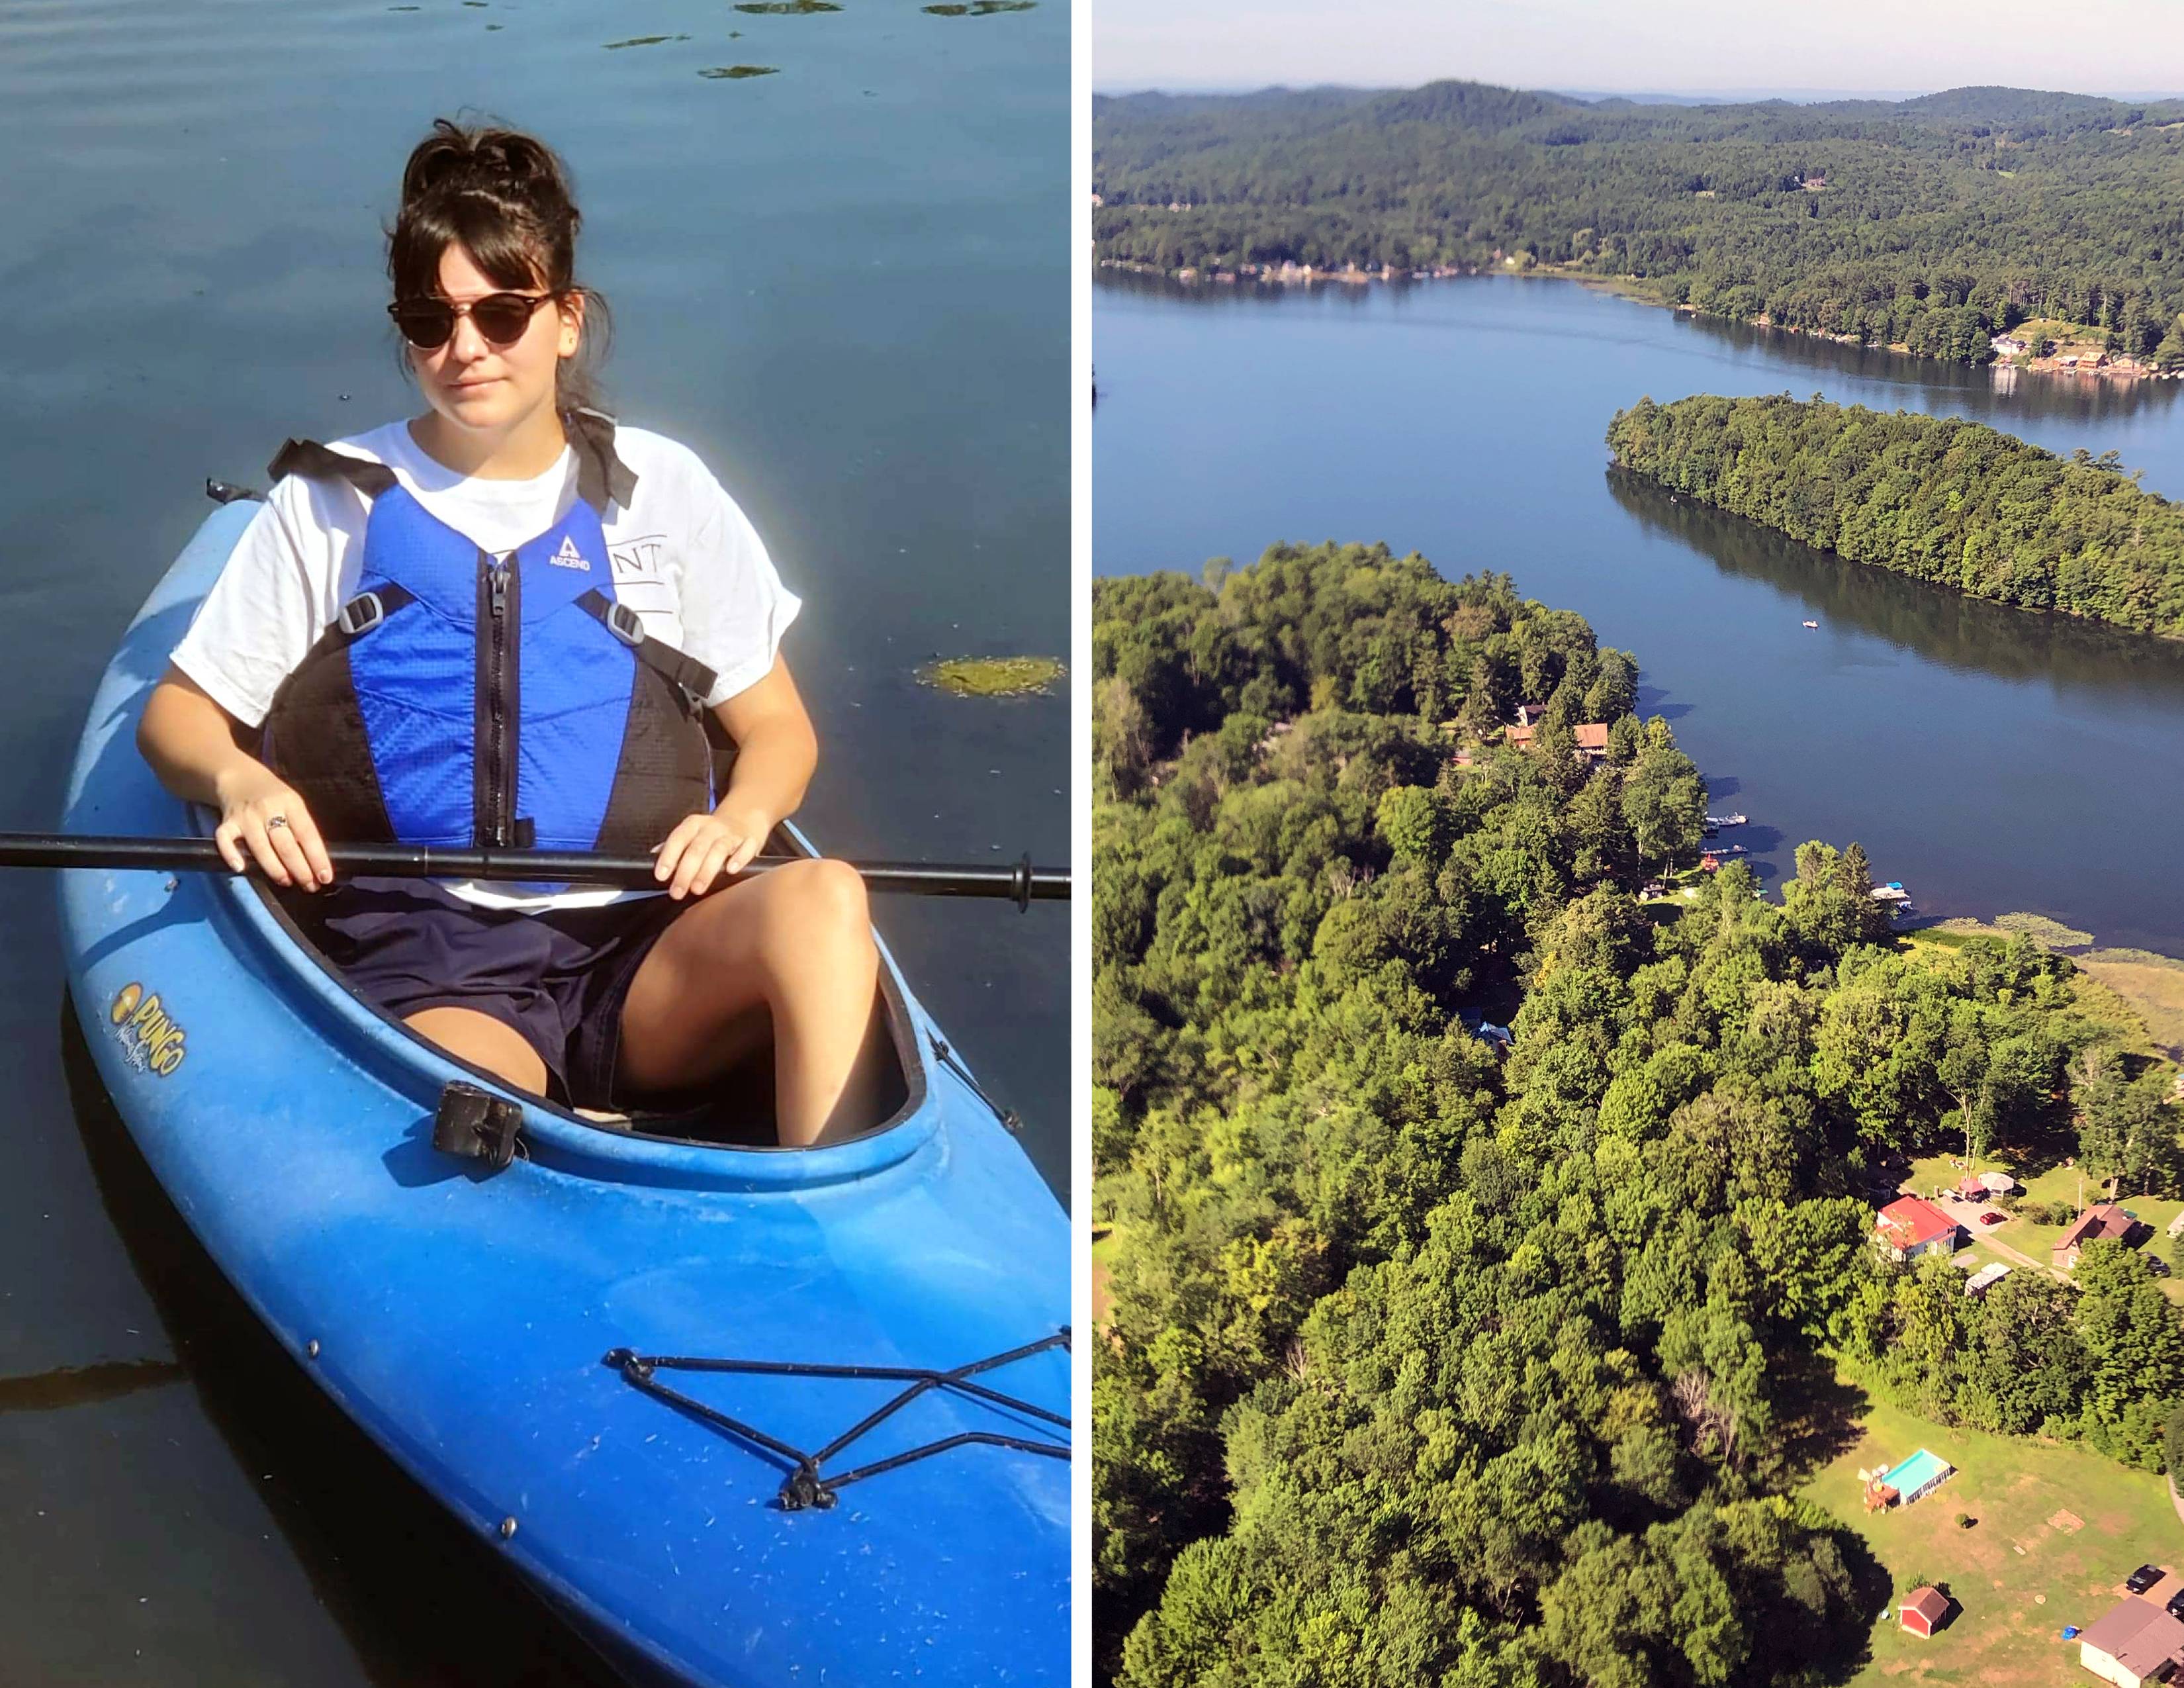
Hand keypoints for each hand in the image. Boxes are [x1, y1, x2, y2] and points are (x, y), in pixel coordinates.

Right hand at [212, 763, 332, 890]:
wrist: (239, 777)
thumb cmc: (273, 796)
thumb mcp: (293, 803)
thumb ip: (302, 827)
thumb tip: (315, 862)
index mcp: (291, 803)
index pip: (307, 834)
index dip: (317, 857)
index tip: (325, 877)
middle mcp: (268, 809)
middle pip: (285, 844)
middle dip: (299, 869)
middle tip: (309, 885)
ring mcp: (246, 816)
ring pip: (261, 847)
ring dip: (275, 869)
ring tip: (287, 881)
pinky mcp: (226, 822)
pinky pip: (225, 840)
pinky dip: (231, 854)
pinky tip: (241, 868)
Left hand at [653, 806, 769, 900]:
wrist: (746, 815)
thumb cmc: (714, 831)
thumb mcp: (692, 832)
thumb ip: (675, 844)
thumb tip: (653, 855)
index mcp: (694, 825)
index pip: (678, 838)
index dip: (669, 857)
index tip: (661, 875)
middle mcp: (712, 828)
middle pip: (697, 848)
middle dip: (686, 871)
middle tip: (677, 891)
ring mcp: (732, 834)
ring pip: (719, 849)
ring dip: (707, 870)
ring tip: (698, 888)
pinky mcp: (751, 840)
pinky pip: (746, 848)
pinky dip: (739, 858)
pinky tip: (731, 870)